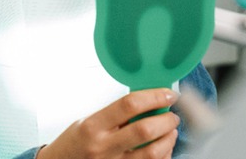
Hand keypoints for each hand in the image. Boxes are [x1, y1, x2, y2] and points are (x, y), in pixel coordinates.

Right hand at [37, 88, 179, 158]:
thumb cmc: (73, 142)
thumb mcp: (87, 121)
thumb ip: (113, 114)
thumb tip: (143, 102)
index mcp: (94, 126)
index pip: (128, 105)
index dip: (153, 97)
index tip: (167, 93)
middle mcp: (104, 146)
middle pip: (144, 130)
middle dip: (165, 119)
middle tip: (172, 113)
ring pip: (153, 153)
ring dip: (168, 139)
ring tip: (171, 129)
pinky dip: (164, 155)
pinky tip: (164, 147)